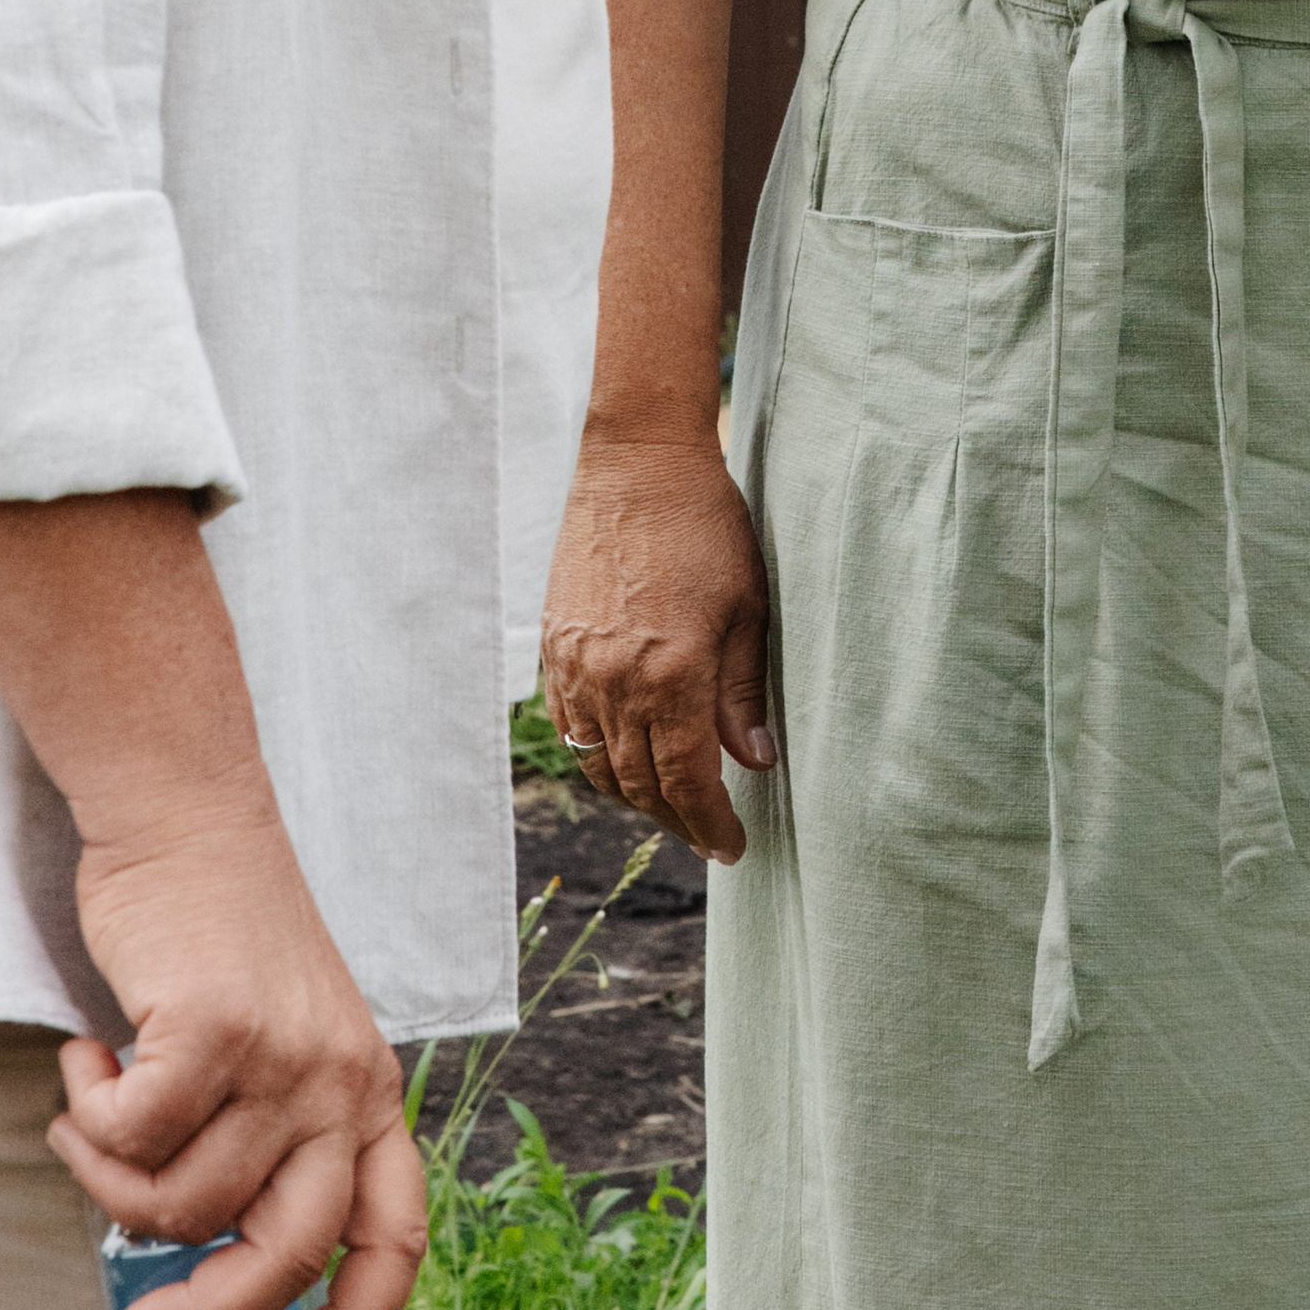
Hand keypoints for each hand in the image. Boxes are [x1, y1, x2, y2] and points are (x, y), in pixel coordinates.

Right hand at [56, 793, 426, 1309]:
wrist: (188, 813)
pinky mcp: (215, 1029)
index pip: (396, 1236)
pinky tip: (87, 1061)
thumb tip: (202, 1261)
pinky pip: (128, 1140)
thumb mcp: (280, 1043)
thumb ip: (266, 1141)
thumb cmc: (218, 936)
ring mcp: (283, 1055)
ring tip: (94, 1108)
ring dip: (109, 1177)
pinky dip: (87, 1117)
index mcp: (367, 1091)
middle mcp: (340, 1081)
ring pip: (178, 1203)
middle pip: (283, 1256)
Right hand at [541, 432, 773, 863]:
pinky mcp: (553, 646)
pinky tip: (627, 756)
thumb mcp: (746, 607)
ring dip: (636, 795)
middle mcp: (613, 680)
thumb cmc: (706, 526)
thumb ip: (745, 692)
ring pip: (599, 763)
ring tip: (674, 805)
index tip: (733, 848)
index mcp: (669, 674)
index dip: (710, 824)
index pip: (686, 781)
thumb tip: (756, 762)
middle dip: (677, 820)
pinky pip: (570, 726)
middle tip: (709, 835)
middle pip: (640, 784)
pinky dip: (598, 754)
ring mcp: (574, 665)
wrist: (637, 462)